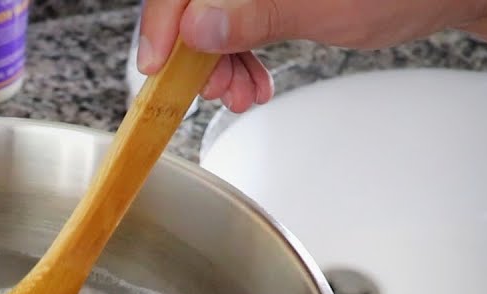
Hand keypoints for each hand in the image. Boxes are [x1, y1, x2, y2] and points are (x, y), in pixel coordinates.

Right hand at [137, 0, 486, 111]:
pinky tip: (252, 79)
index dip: (164, 22)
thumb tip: (196, 28)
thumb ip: (255, 14)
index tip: (159, 66)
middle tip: (216, 89)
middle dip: (197, 49)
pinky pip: (238, 17)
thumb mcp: (326, 8)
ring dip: (218, 58)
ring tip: (241, 92)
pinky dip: (239, 52)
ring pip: (213, 12)